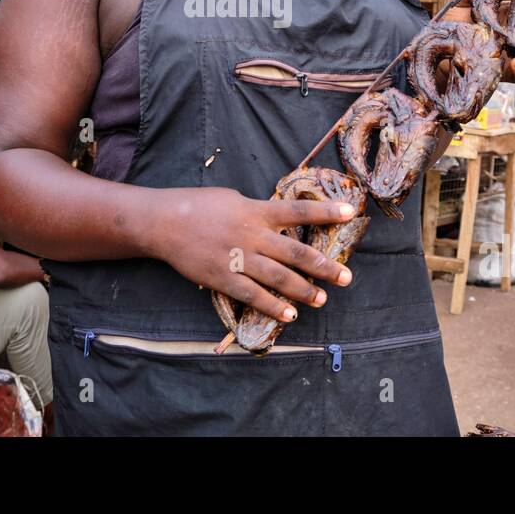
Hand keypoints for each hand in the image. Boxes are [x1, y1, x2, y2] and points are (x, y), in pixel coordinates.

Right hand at [150, 187, 354, 323]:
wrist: (164, 223)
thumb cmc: (199, 205)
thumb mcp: (234, 198)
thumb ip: (258, 210)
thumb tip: (280, 218)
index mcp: (256, 211)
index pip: (298, 211)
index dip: (325, 212)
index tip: (350, 213)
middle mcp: (252, 235)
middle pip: (296, 252)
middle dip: (323, 266)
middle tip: (345, 277)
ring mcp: (238, 259)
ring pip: (279, 277)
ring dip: (303, 290)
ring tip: (322, 299)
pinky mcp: (224, 278)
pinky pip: (253, 295)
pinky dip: (273, 306)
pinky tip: (289, 314)